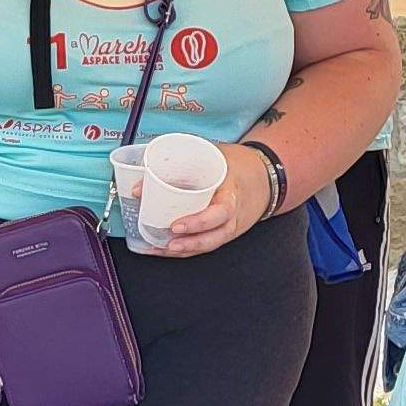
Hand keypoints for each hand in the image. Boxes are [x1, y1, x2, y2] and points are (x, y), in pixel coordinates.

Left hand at [145, 148, 280, 256]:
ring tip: (162, 249)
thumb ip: (180, 165)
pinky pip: (206, 244)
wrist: (264, 177)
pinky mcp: (223, 232)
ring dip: (185, 249)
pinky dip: (186, 249)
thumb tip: (140, 184)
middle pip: (215, 236)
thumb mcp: (213, 156)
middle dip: (190, 242)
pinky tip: (166, 250)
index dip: (199, 222)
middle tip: (168, 241)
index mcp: (232, 193)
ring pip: (210, 244)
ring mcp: (230, 226)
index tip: (176, 225)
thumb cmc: (235, 164)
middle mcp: (233, 215)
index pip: (220, 212)